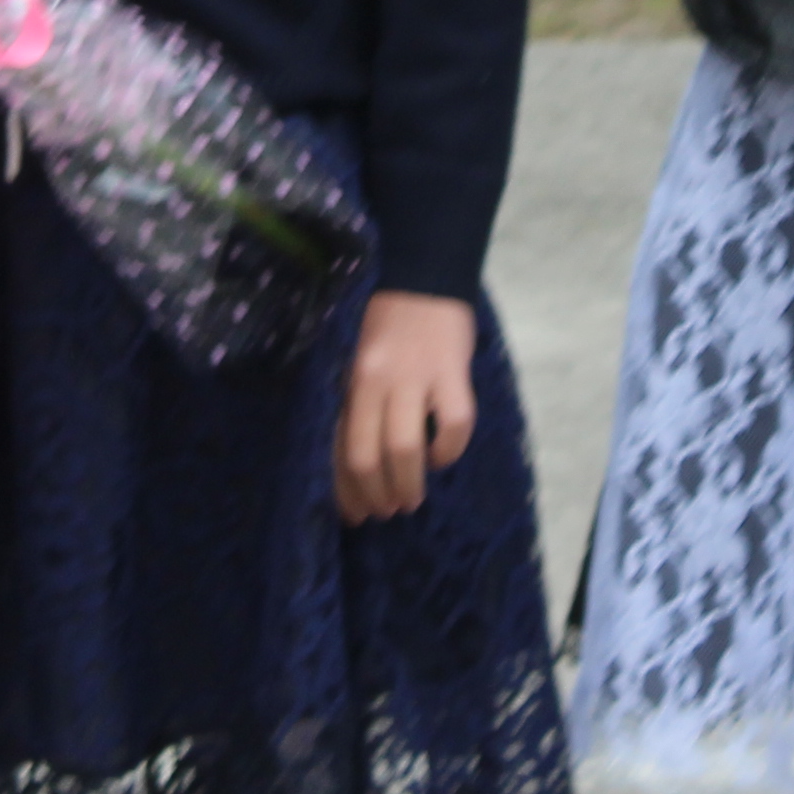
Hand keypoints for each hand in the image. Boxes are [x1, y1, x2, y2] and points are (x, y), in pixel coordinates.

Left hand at [336, 291, 481, 521]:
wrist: (423, 278)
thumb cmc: (387, 328)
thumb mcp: (359, 365)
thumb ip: (359, 407)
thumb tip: (357, 469)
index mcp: (351, 382)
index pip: (341, 448)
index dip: (346, 490)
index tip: (355, 515)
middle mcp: (376, 381)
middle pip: (369, 456)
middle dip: (378, 495)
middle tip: (389, 509)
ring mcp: (415, 376)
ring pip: (405, 448)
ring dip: (409, 484)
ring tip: (413, 499)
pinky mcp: (452, 371)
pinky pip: (453, 424)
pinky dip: (448, 450)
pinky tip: (442, 456)